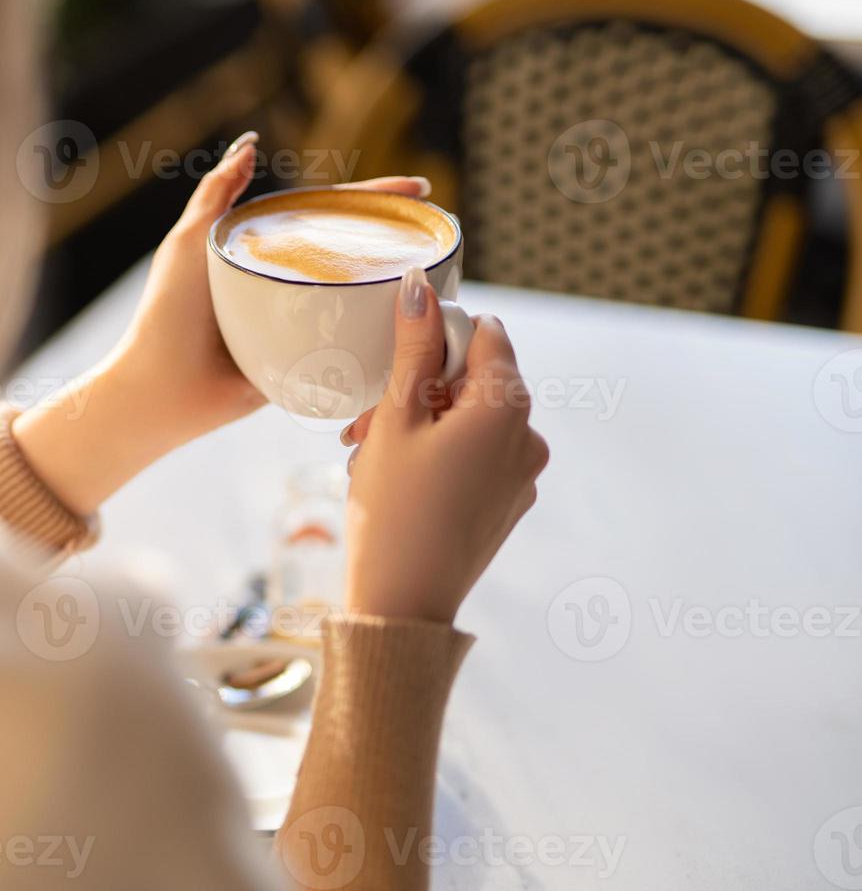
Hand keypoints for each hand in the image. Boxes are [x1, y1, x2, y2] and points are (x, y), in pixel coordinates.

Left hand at [108, 134, 434, 445]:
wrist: (162, 390)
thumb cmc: (167, 314)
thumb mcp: (189, 243)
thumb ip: (215, 194)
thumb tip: (250, 143)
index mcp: (263, 251)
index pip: (327, 213)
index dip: (373, 197)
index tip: (418, 186)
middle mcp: (284, 283)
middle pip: (349, 252)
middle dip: (396, 238)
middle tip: (439, 228)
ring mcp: (298, 323)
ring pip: (355, 298)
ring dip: (397, 286)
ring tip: (441, 274)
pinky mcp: (304, 363)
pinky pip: (347, 346)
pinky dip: (380, 336)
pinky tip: (416, 328)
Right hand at [340, 268, 548, 622]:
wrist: (403, 604)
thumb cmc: (393, 509)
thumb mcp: (395, 419)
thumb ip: (412, 347)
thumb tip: (420, 286)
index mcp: (507, 406)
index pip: (482, 333)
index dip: (432, 343)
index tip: (394, 378)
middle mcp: (529, 436)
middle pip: (474, 380)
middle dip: (417, 391)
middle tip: (363, 426)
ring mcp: (523, 474)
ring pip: (469, 420)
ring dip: (420, 425)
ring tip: (369, 457)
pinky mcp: (510, 503)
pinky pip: (476, 457)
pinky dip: (438, 457)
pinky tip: (396, 481)